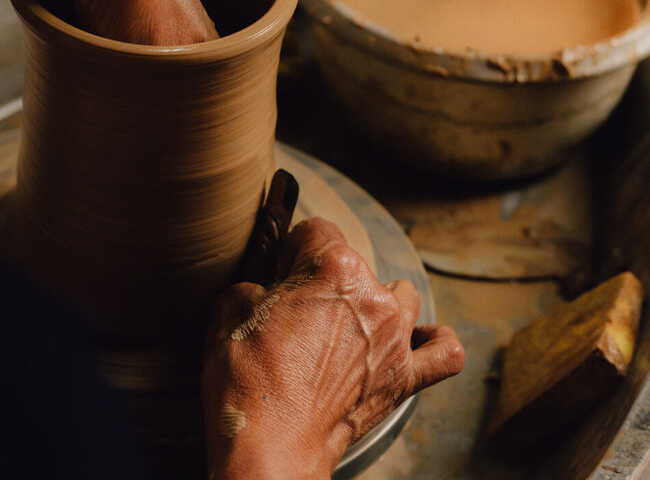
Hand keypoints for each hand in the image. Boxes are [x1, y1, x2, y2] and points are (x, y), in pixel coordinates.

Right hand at [203, 217, 464, 479]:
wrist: (270, 443)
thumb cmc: (247, 376)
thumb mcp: (231, 307)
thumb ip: (260, 283)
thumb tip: (271, 289)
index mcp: (334, 267)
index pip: (315, 231)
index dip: (291, 249)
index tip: (280, 268)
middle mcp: (373, 295)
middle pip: (354, 265)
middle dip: (324, 281)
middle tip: (296, 312)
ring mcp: (395, 338)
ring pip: (400, 297)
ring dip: (373, 304)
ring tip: (345, 326)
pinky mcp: (405, 378)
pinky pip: (443, 352)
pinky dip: (432, 343)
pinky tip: (415, 341)